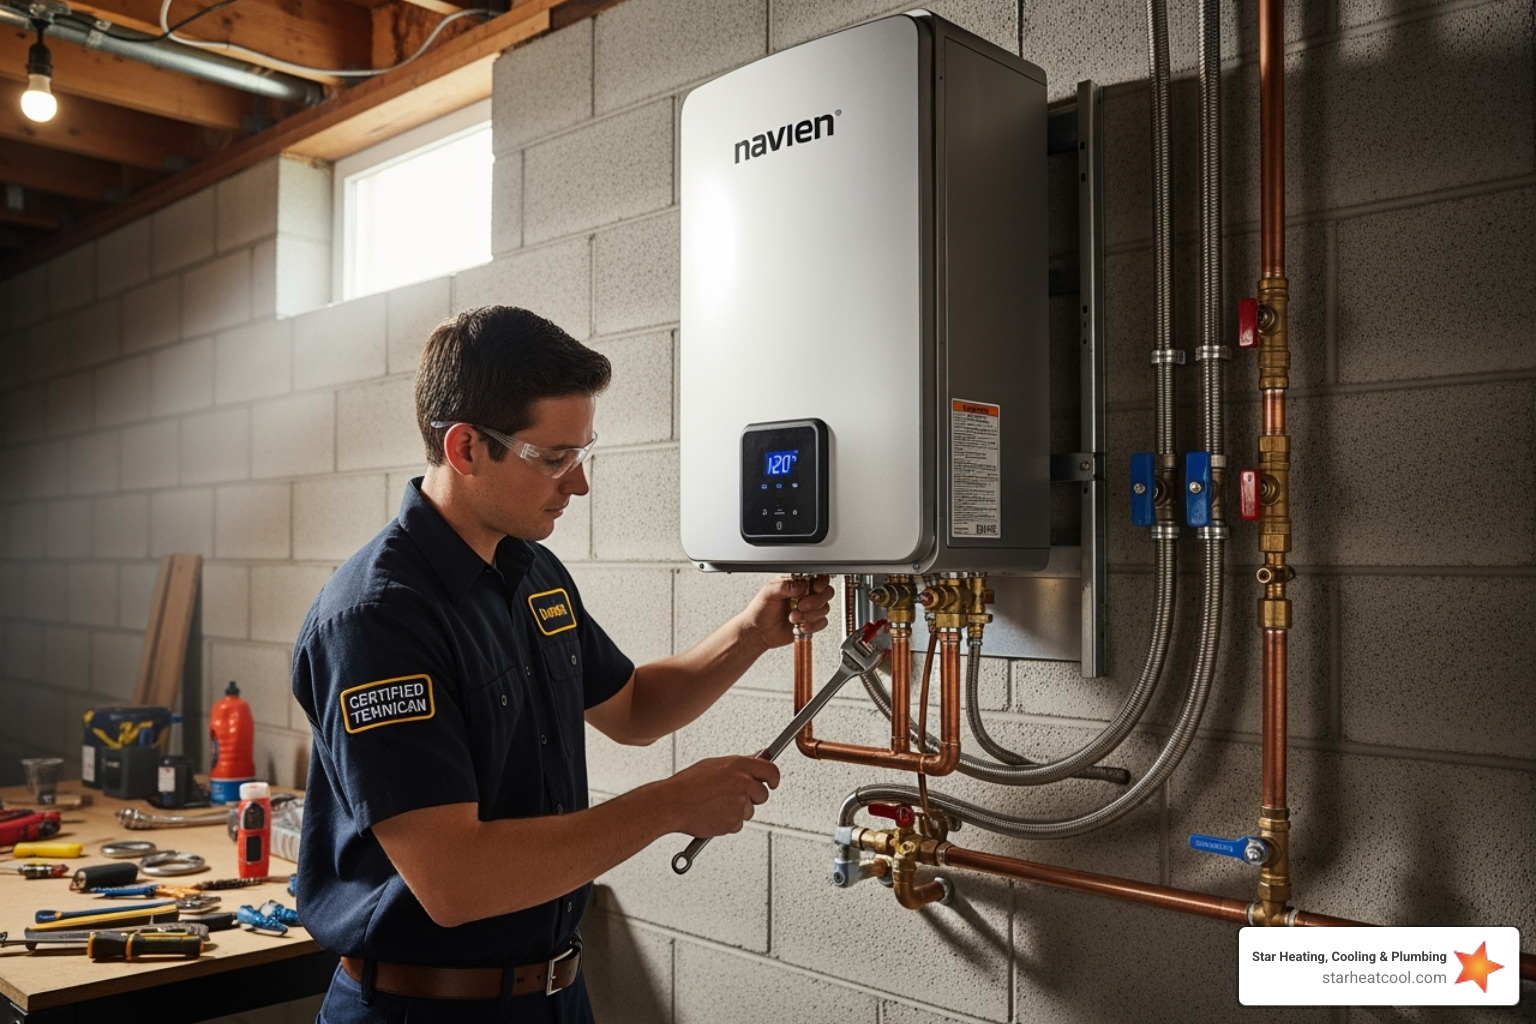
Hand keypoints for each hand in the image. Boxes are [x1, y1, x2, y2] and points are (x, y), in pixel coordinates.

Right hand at [666, 756, 780, 837]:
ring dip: (737, 810)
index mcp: (739, 766)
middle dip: (752, 797)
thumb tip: (757, 758)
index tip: (773, 782)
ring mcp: (740, 804)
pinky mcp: (734, 823)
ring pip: (749, 811)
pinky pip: (738, 824)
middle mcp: (743, 783)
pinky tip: (712, 814)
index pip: (771, 771)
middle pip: (763, 794)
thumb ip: (739, 763)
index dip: (774, 778)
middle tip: (734, 796)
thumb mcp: (714, 764)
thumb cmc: (687, 784)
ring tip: (715, 804)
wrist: (671, 803)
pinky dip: (728, 822)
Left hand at [740, 575, 833, 650]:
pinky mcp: (810, 622)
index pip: (817, 577)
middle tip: (801, 606)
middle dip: (815, 601)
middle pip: (826, 592)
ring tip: (793, 617)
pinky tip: (800, 626)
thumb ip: (785, 586)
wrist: (758, 631)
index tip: (815, 588)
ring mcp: (809, 609)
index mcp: (796, 583)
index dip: (820, 582)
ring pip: (825, 608)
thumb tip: (802, 585)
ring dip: (809, 615)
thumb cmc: (760, 610)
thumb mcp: (768, 593)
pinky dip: (812, 626)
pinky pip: (822, 623)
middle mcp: (805, 594)